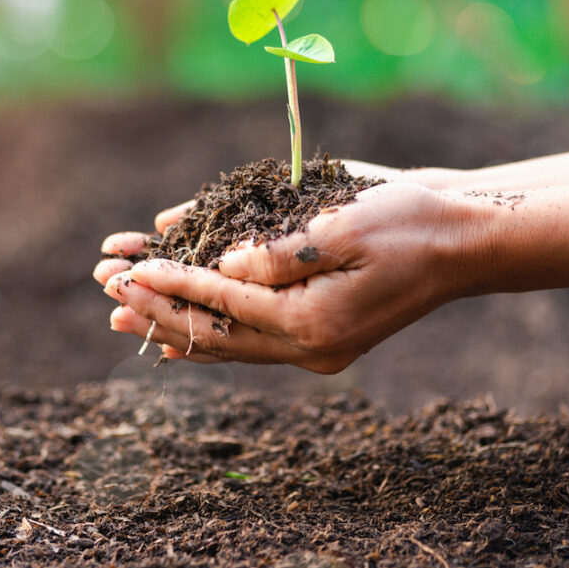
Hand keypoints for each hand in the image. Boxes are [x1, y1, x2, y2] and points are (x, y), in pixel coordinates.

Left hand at [98, 182, 481, 372]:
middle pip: (215, 333)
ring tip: (117, 316)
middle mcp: (308, 346)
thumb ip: (279, 253)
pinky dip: (208, 327)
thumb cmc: (410, 222)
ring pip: (227, 340)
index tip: (128, 272)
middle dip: (156, 309)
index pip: (225, 306)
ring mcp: (312, 345)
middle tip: (105, 292)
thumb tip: (222, 268)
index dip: (173, 284)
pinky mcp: (315, 331)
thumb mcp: (344, 226)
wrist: (462, 240)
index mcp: (314, 324)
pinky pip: (250, 335)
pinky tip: (170, 330)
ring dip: (171, 323)